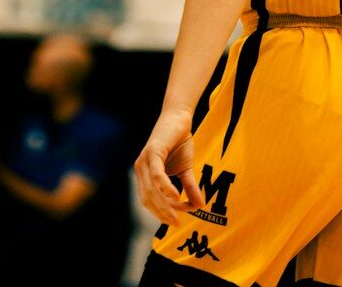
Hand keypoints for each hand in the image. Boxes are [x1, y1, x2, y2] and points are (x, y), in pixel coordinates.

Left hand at [134, 109, 204, 224]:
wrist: (180, 117)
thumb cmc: (180, 142)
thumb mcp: (186, 169)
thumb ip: (189, 187)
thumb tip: (201, 206)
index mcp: (144, 175)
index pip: (149, 202)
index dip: (162, 213)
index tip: (177, 220)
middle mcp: (140, 169)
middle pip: (149, 199)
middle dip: (163, 213)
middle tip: (178, 222)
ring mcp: (144, 161)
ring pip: (152, 190)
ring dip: (166, 204)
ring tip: (181, 211)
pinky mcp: (152, 152)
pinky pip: (157, 175)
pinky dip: (166, 188)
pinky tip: (177, 196)